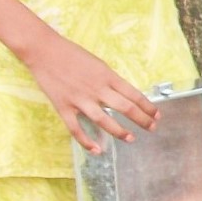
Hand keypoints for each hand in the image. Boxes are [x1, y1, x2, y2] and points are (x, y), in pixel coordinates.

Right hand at [22, 31, 158, 153]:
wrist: (44, 51)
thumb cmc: (72, 54)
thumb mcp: (99, 64)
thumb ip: (110, 80)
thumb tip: (124, 95)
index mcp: (108, 76)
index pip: (134, 94)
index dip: (148, 106)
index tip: (157, 115)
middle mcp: (97, 89)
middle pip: (125, 108)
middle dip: (141, 120)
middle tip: (152, 128)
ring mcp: (79, 99)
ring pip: (103, 120)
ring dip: (119, 131)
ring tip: (130, 138)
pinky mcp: (63, 106)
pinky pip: (76, 128)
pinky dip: (86, 141)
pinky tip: (97, 150)